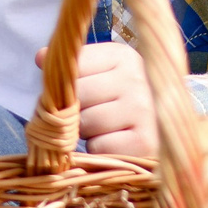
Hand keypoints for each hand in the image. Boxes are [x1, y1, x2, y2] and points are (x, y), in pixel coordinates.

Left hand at [35, 40, 156, 157]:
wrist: (168, 134)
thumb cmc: (124, 102)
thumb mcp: (100, 76)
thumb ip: (72, 67)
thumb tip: (40, 57)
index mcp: (123, 56)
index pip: (74, 66)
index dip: (67, 85)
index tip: (77, 93)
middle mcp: (136, 78)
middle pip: (77, 96)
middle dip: (75, 112)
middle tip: (91, 117)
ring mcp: (143, 110)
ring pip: (85, 123)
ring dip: (87, 133)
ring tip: (105, 130)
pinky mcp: (145, 141)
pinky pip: (99, 147)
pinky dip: (99, 151)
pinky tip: (115, 145)